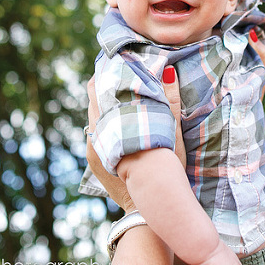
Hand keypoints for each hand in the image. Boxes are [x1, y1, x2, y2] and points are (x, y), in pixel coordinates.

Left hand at [85, 66, 185, 211]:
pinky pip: (94, 132)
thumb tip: (166, 70)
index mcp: (115, 120)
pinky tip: (114, 119)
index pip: (104, 85)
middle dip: (105, 84)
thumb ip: (169, 100)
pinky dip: (102, 122)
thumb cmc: (165, 167)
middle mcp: (99, 130)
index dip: (110, 71)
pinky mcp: (93, 157)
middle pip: (95, 97)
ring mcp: (93, 145)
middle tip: (117, 71)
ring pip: (94, 115)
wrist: (149, 204)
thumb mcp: (171, 131)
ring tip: (115, 91)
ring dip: (103, 103)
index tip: (116, 59)